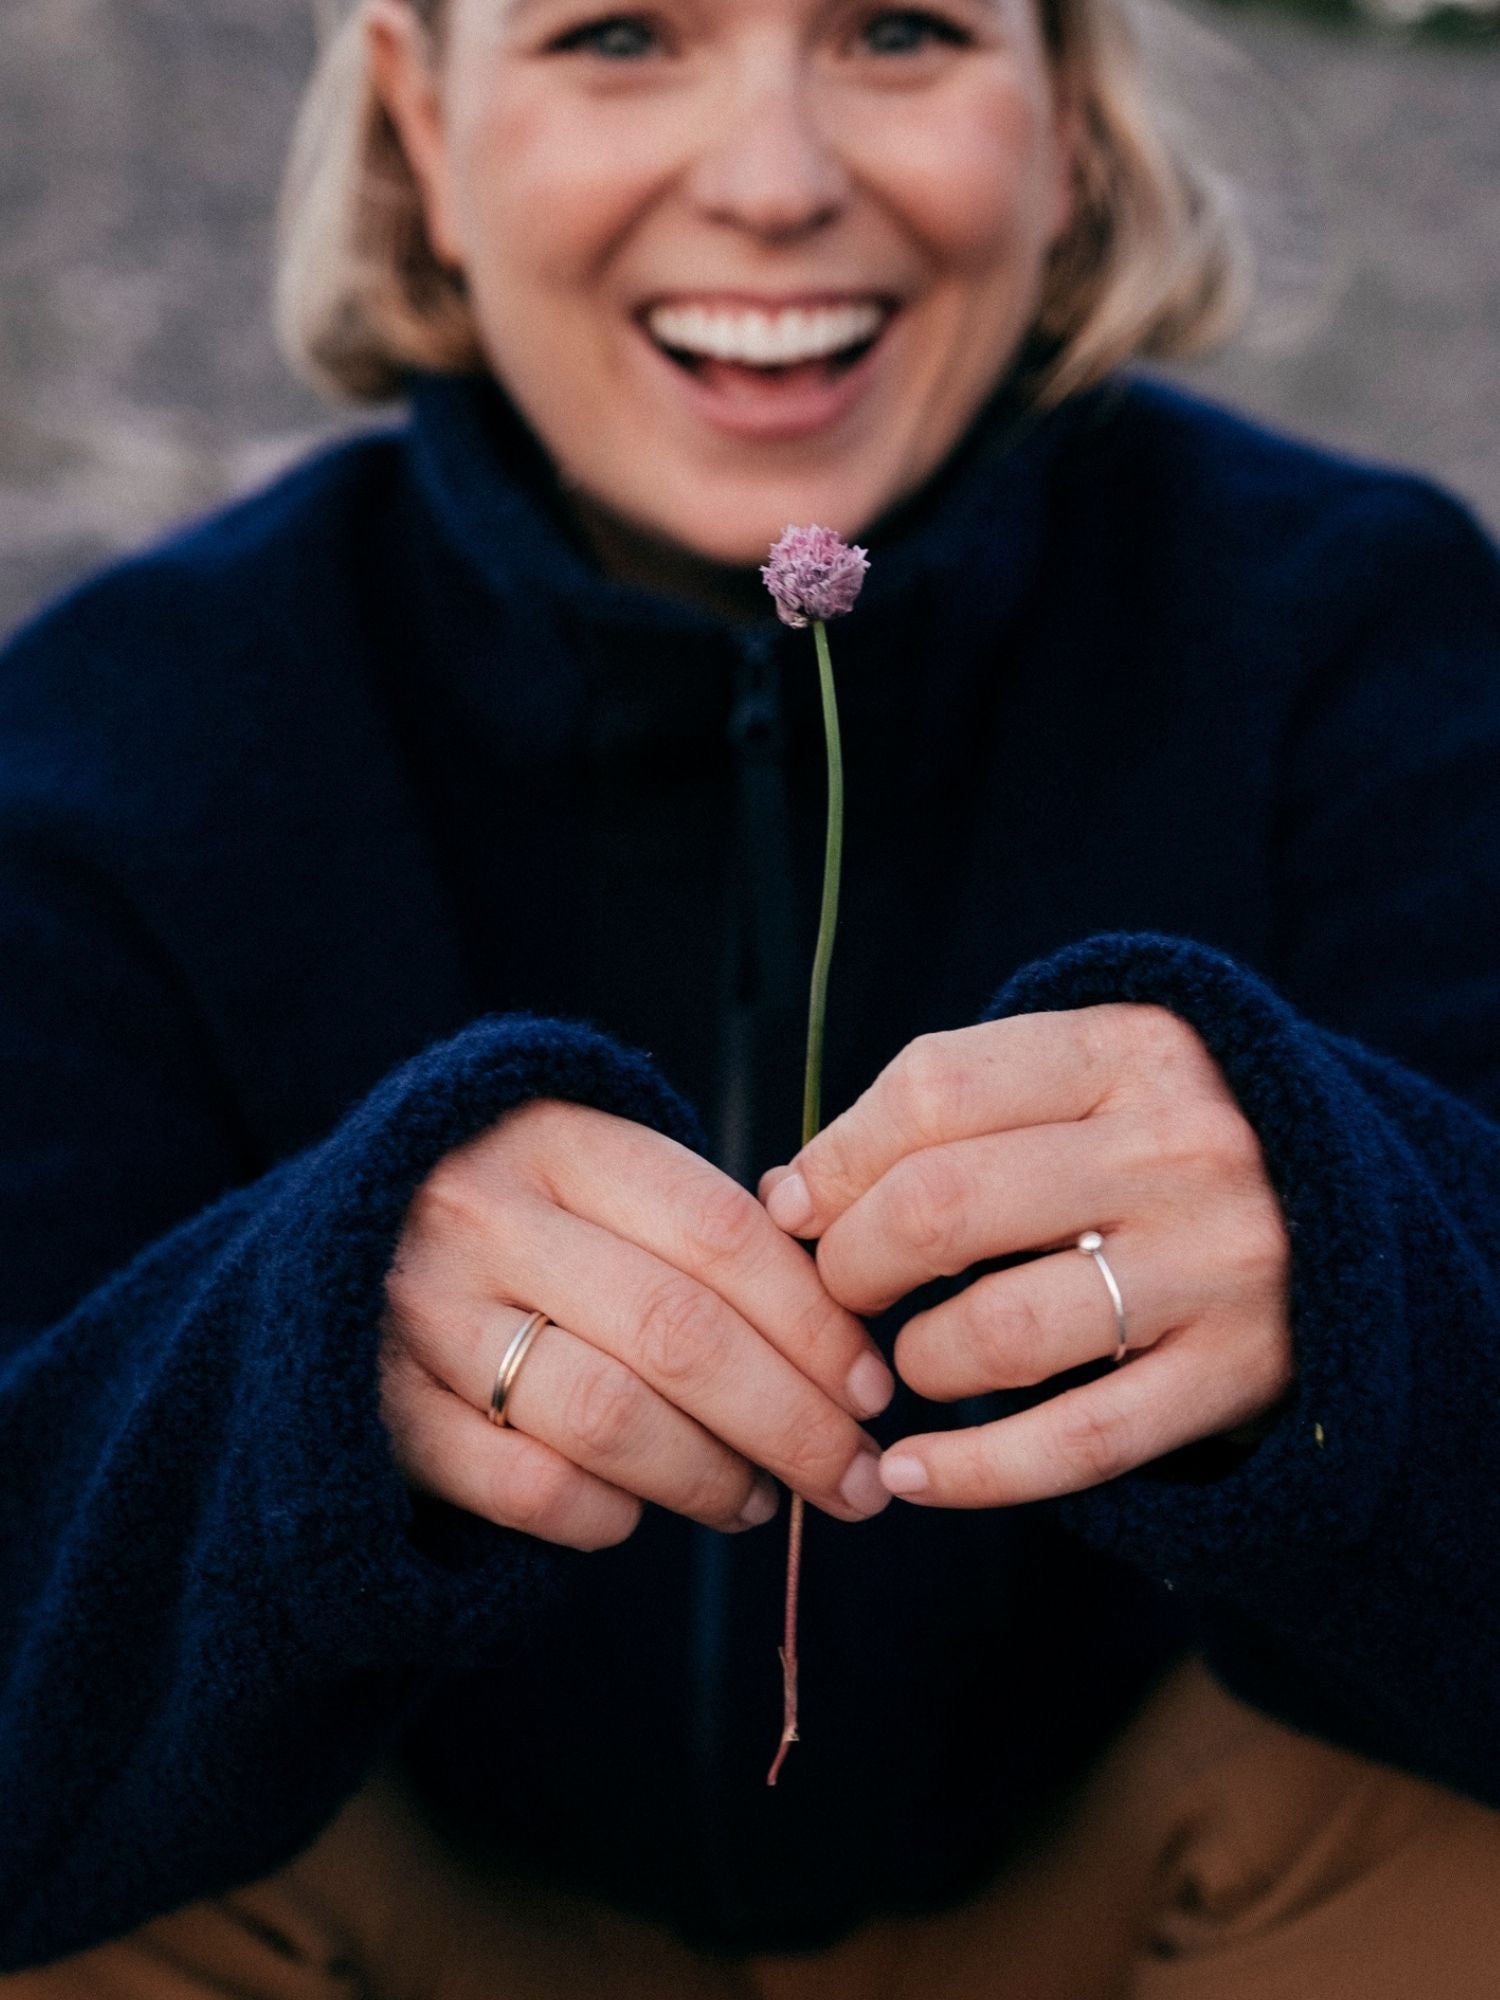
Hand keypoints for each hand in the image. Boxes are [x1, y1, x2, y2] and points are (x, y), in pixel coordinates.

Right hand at [380, 1099, 893, 1551]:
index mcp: (552, 1135)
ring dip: (710, 1477)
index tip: (874, 1391)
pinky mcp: (380, 1411)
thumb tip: (848, 1332)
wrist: (328, 1258)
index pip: (721, 1233)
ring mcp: (418, 1313)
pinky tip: (636, 1514)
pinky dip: (603, 1516)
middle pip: (679, 1333)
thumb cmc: (516, 1224)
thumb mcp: (590, 1178)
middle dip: (794, 1424)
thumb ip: (696, 1225)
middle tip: (855, 1480)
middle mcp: (479, 1213)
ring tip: (757, 1502)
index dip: (815, 1324)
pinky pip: (526, 1486)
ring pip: (609, 1416)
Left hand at [758, 1005, 1292, 1507]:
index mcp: (1133, 1050)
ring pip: (999, 1331)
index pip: (934, 1090)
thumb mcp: (1082, 1079)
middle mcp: (1183, 1150)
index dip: (835, 1158)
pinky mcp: (1235, 1375)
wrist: (1340, 1215)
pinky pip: (1076, 1443)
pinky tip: (908, 1474)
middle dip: (854, 1261)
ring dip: (916, 1361)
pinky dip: (972, 1472)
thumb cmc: (1150, 1145)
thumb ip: (950, 1108)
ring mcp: (1217, 1267)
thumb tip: (792, 1195)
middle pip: (945, 1206)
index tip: (798, 1207)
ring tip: (910, 1361)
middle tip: (844, 1289)